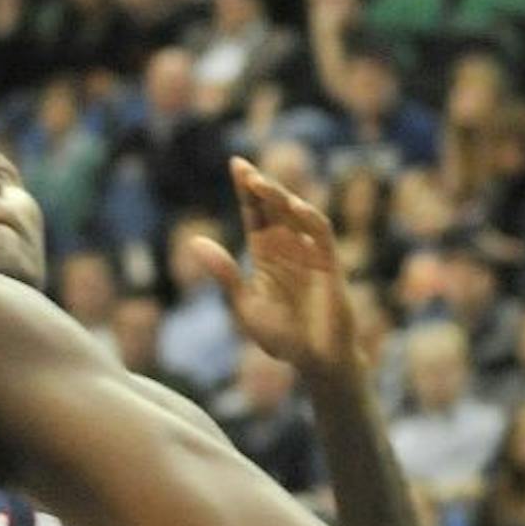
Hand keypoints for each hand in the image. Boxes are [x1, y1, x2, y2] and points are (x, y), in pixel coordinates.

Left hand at [193, 156, 358, 378]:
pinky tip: (292, 206)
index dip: (246, 191)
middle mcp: (289, 247)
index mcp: (267, 255)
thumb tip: (195, 241)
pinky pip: (321, 232)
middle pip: (274, 208)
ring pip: (296, 214)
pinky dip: (308, 217)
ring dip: (279, 197)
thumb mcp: (243, 305)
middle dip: (259, 186)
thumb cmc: (281, 338)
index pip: (256, 214)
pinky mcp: (329, 262)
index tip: (235, 165)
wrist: (314, 360)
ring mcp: (310, 253)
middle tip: (240, 166)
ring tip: (258, 184)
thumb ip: (224, 273)